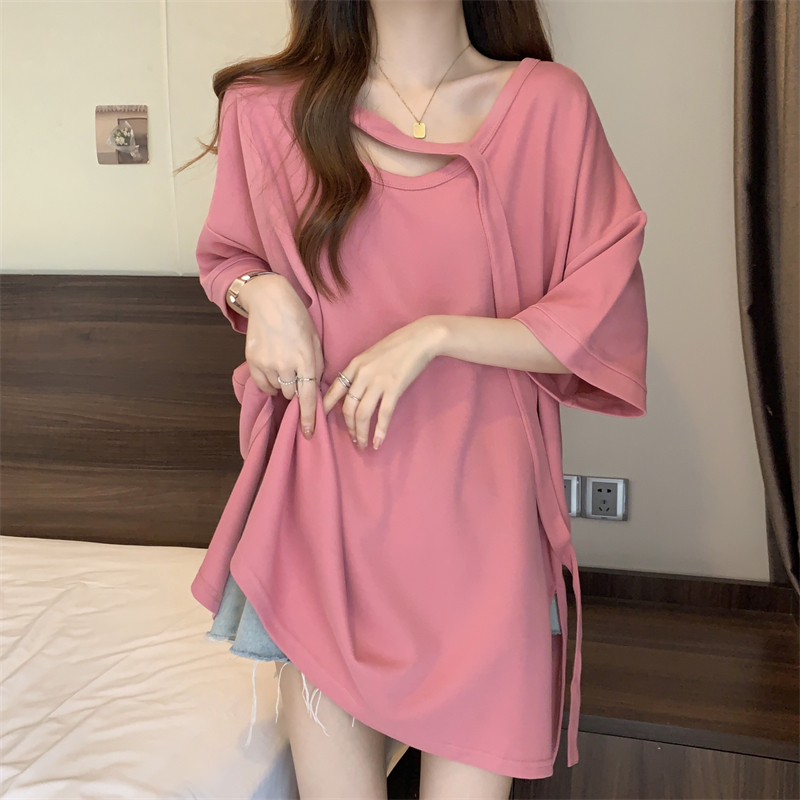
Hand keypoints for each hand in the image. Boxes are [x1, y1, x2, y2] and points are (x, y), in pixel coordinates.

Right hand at [236, 274, 323, 438]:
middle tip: (296, 373)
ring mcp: (267, 363)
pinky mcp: (253, 361)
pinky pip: (263, 385)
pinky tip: (273, 367)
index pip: (308, 396)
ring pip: (277, 390)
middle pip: (292, 394)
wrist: (270, 300)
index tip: (308, 434)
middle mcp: (286, 364)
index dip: (309, 417)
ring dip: (283, 384)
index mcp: (306, 358)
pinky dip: (269, 382)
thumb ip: (317, 366)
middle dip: (296, 389)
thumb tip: (314, 390)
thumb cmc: (298, 319)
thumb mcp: (315, 340)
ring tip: (284, 364)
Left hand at [322, 317, 444, 450]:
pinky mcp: (394, 388)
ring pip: (362, 414)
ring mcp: (378, 382)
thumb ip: (360, 371)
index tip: (322, 420)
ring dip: (361, 433)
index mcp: (355, 365)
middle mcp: (362, 375)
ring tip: (363, 445)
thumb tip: (354, 390)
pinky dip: (380, 431)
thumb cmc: (398, 345)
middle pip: (348, 407)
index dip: (326, 408)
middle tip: (353, 439)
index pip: (334, 390)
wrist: (420, 338)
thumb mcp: (371, 354)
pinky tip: (377, 442)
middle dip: (349, 427)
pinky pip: (384, 414)